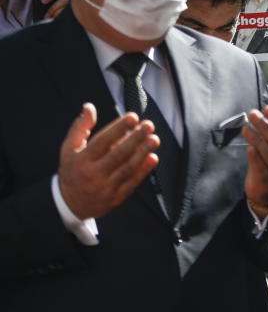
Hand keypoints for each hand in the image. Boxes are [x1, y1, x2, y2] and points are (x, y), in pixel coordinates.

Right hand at [58, 103, 159, 219]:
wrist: (70, 203)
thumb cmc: (72, 170)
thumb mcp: (69, 148)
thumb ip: (80, 127)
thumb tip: (89, 107)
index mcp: (81, 160)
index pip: (102, 141)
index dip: (118, 128)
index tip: (132, 117)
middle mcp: (94, 174)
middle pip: (118, 154)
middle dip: (136, 138)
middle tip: (148, 126)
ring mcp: (106, 187)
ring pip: (128, 168)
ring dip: (143, 153)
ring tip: (154, 139)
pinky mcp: (116, 197)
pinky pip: (133, 182)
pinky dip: (144, 170)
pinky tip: (153, 157)